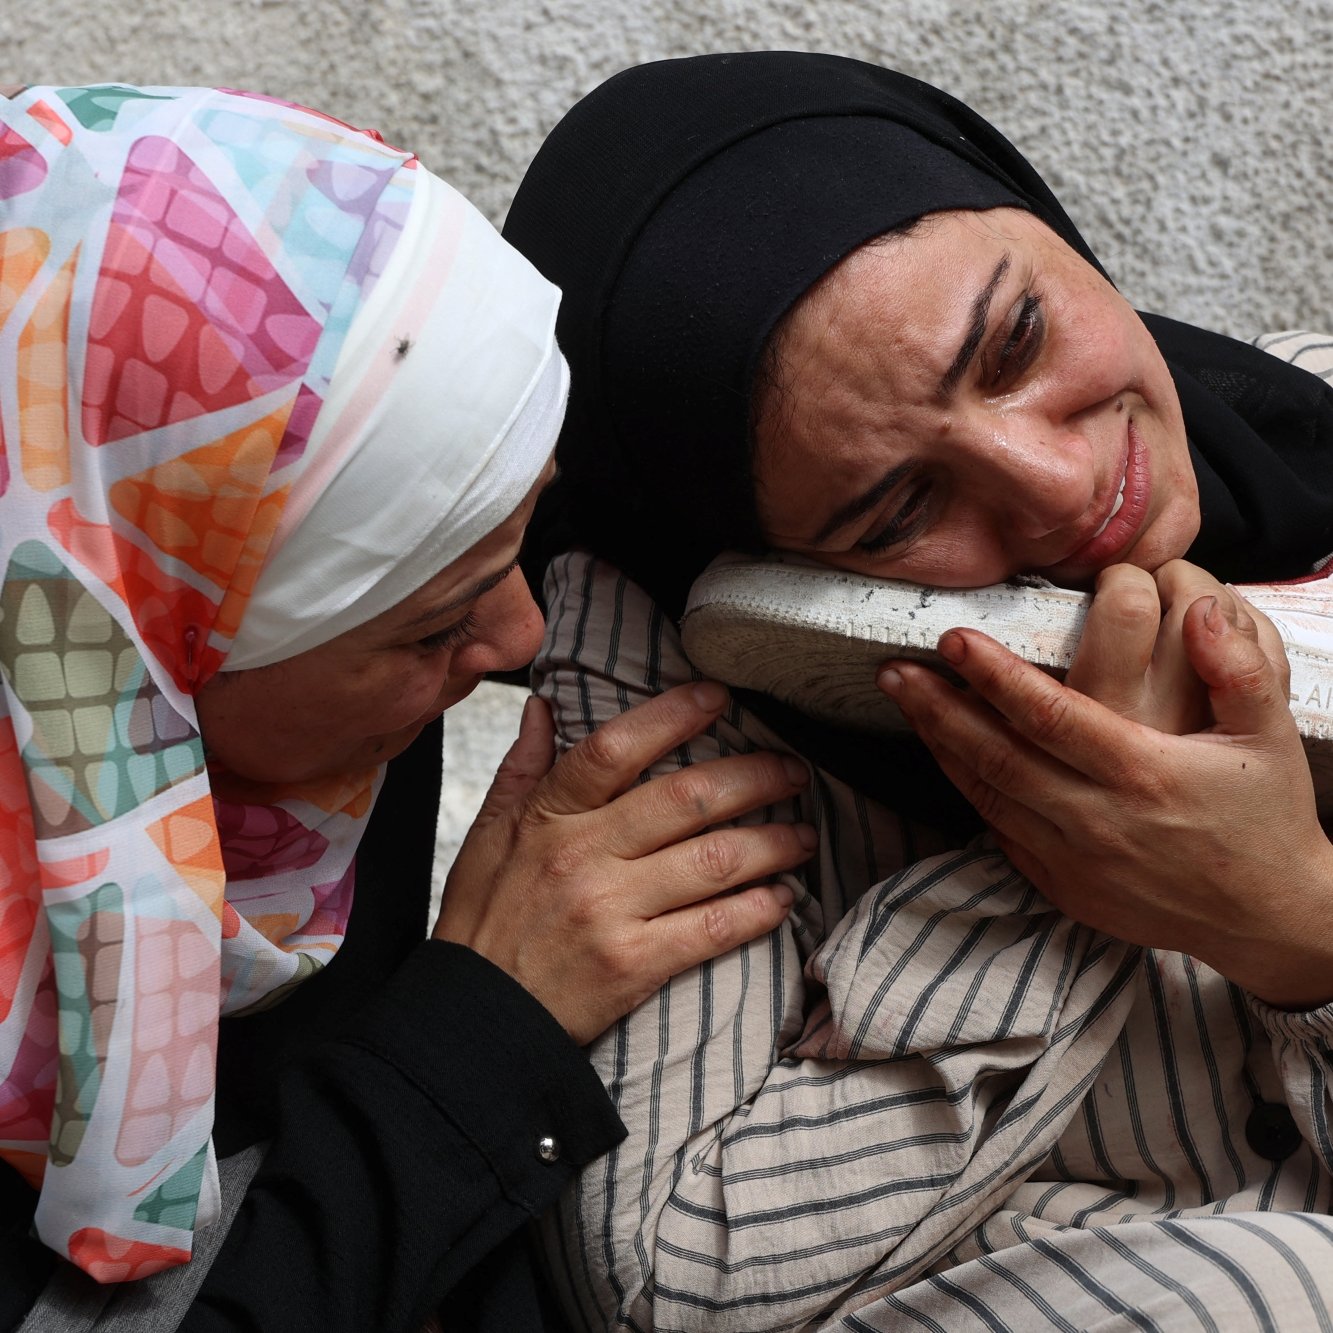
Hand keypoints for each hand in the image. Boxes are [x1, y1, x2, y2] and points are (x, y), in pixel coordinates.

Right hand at [433, 682, 812, 1043]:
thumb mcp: (485, 835)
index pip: (616, 749)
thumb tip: (544, 705)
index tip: (718, 697)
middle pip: (686, 800)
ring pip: (713, 860)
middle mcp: (583, 855)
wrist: (475, 1021)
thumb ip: (522, 766)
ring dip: (771, 843)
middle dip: (754, 778)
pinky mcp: (633, 964)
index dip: (672, 716)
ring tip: (803, 835)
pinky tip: (782, 898)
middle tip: (792, 771)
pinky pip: (713, 928)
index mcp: (548, 816)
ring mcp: (611, 910)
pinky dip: (758, 910)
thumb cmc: (483, 923)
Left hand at [877, 580, 1332, 1008]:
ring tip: (905, 701)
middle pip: (997, 756)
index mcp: (1143, 773)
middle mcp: (1098, 819)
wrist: (1267, 917)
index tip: (951, 639)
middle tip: (893, 668)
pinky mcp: (1063, 886)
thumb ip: (1239, 668)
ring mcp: (1074, 859)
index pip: (1049, 716)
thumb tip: (1202, 608)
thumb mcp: (1270, 737)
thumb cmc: (1265, 818)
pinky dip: (967, 789)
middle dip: (939, 709)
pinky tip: (945, 755)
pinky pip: (1000, 831)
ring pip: (988, 794)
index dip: (994, 676)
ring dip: (940, 745)